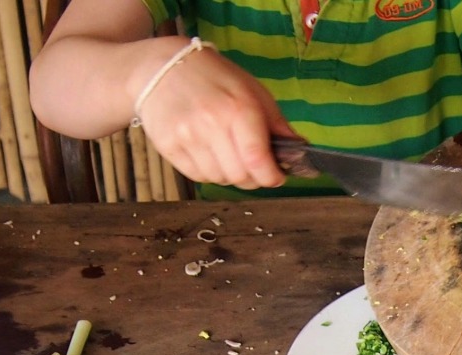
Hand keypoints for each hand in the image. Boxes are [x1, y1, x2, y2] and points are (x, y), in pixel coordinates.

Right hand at [136, 44, 291, 189]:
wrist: (160, 67)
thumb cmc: (214, 78)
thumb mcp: (253, 91)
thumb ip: (277, 124)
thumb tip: (300, 149)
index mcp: (238, 110)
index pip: (258, 162)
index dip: (272, 177)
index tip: (276, 176)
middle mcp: (211, 125)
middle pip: (241, 177)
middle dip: (254, 177)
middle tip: (254, 165)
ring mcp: (187, 137)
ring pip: (220, 179)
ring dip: (231, 174)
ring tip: (228, 153)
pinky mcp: (168, 147)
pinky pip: (198, 177)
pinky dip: (210, 172)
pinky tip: (209, 152)